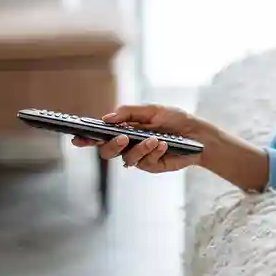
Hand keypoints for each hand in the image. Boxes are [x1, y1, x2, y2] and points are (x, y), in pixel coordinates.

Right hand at [70, 104, 206, 172]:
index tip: (77, 138)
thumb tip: (107, 119)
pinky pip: (146, 162)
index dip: (86, 138)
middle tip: (123, 137)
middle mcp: (128, 145)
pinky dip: (154, 152)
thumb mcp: (153, 110)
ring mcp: (139, 157)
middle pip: (106, 152)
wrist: (198, 134)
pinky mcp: (152, 166)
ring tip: (155, 139)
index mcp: (124, 130)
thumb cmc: (175, 119)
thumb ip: (129, 113)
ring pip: (126, 159)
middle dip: (111, 145)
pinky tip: (164, 144)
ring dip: (139, 148)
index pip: (101, 135)